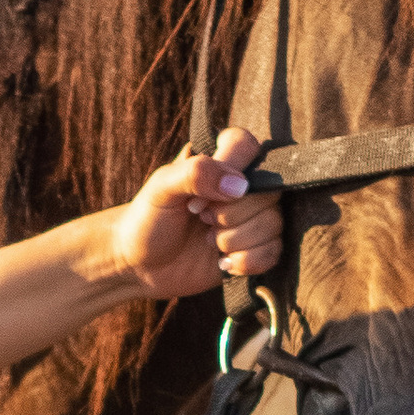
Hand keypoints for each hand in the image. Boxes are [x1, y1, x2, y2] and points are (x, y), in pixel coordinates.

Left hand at [110, 125, 278, 304]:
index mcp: (220, 159)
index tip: (196, 201)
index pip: (247, 147)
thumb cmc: (148, 220)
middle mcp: (242, 185)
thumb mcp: (161, 189)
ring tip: (209, 241)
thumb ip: (195, 173)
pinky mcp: (255, 248)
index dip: (227, 176)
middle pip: (267, 192)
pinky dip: (247, 261)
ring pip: (273, 223)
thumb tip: (238, 184)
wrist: (139, 267)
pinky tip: (223, 262)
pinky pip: (274, 251)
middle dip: (229, 216)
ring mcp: (252, 217)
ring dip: (236, 240)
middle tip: (200, 220)